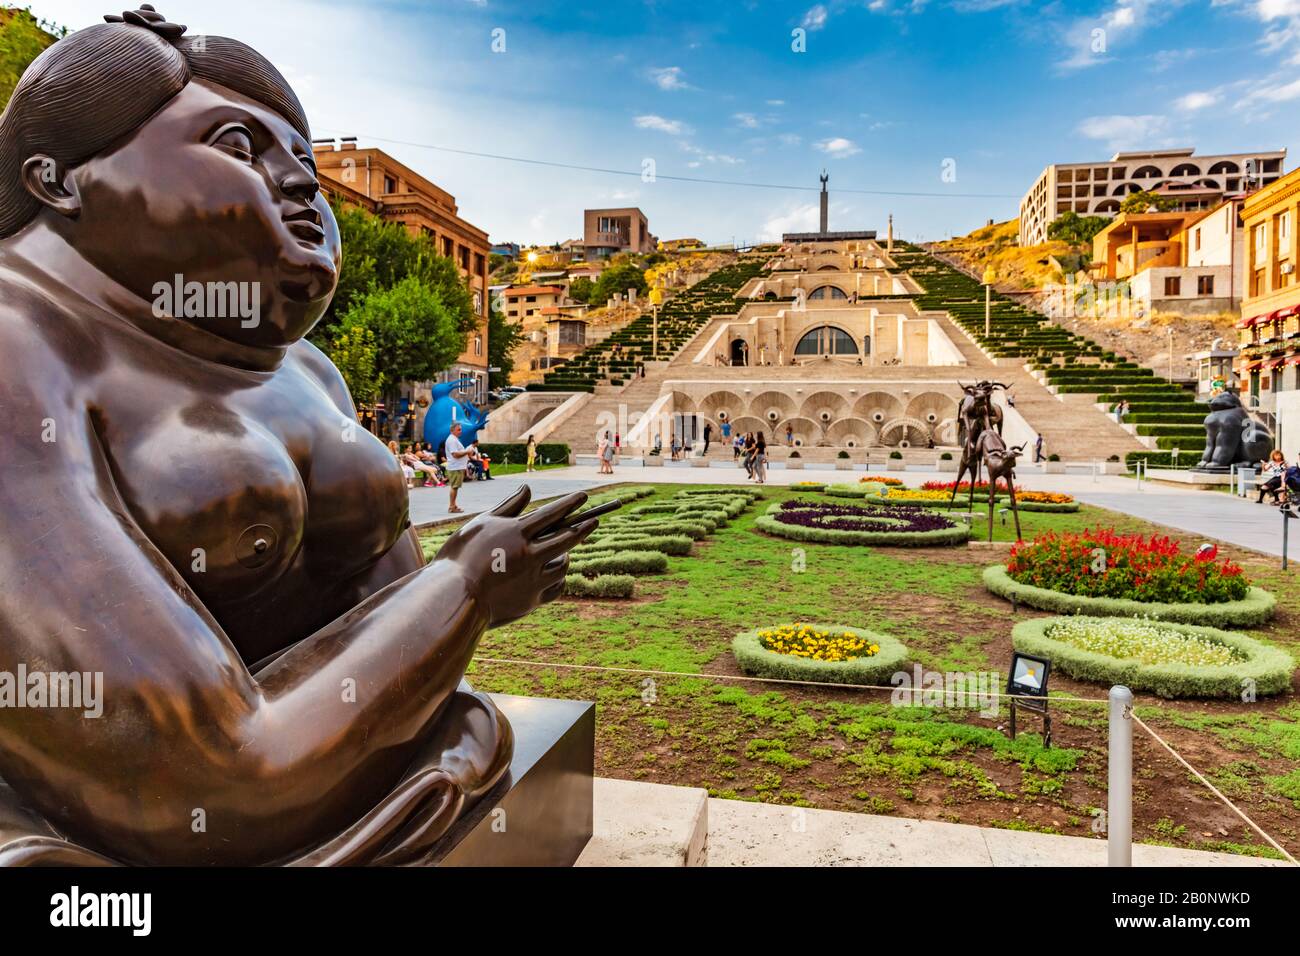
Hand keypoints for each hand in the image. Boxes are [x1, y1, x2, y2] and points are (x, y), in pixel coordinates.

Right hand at [433, 487, 596, 626]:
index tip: (584, 497)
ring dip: (567, 555)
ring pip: (563, 565)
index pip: (551, 513)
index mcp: (517, 533)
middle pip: (567, 538)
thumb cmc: (460, 556)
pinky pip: (556, 588)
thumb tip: (528, 489)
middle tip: (594, 520)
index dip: (570, 504)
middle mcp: (530, 555)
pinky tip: (556, 573)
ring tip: (566, 550)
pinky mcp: (532, 601)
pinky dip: (559, 579)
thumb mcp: (482, 525)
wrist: (452, 598)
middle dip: (583, 528)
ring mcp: (533, 580)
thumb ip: (508, 507)